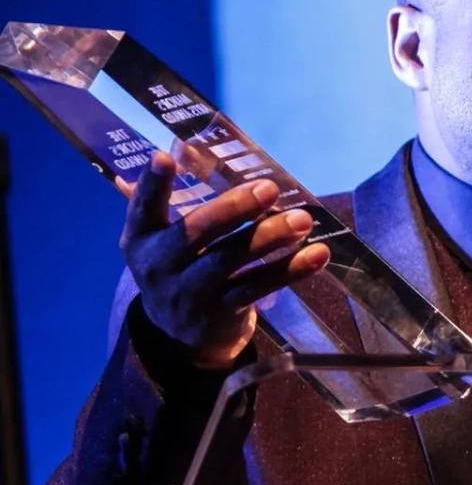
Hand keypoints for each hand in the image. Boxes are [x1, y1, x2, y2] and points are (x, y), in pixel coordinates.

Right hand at [120, 151, 329, 367]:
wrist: (178, 338)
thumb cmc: (179, 270)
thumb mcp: (164, 241)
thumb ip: (175, 203)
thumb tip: (186, 147)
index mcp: (141, 239)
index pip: (143, 207)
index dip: (153, 184)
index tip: (166, 157)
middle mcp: (159, 266)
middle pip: (196, 232)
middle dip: (234, 208)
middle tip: (270, 188)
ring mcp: (189, 293)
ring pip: (231, 260)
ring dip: (270, 237)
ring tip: (303, 220)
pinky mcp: (220, 314)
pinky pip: (258, 288)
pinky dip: (289, 270)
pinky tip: (316, 255)